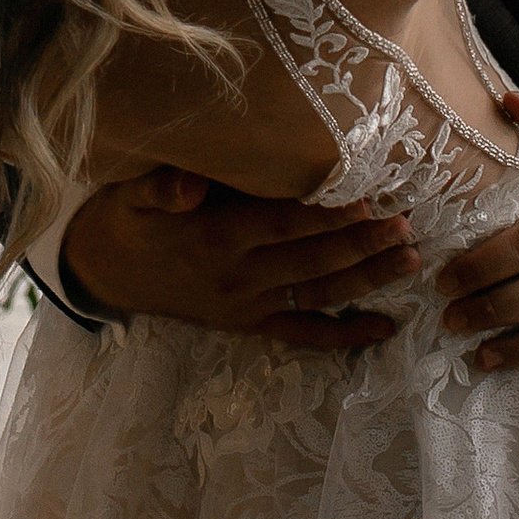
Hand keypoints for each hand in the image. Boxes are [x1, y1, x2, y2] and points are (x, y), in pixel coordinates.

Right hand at [62, 169, 421, 352]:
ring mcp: (248, 305)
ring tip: (411, 261)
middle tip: (408, 225)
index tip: (371, 200)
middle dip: (362, 244)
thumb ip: (162, 186)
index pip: (283, 224)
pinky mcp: (250, 324)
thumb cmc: (128, 218)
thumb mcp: (132, 194)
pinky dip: (345, 335)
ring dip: (367, 280)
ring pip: (318, 294)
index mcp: (215, 238)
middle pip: (311, 260)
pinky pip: (304, 333)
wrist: (108, 271)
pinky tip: (385, 328)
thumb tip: (190, 184)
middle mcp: (238, 276)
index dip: (327, 215)